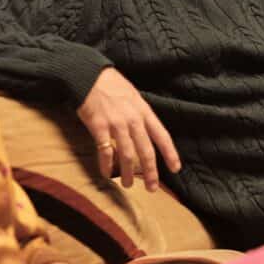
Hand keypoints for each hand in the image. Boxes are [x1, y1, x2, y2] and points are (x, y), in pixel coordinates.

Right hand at [76, 67, 180, 190]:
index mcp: (144, 111)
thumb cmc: (110, 85)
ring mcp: (116, 124)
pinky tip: (106, 173)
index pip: (162, 136)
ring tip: (127, 184)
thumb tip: (144, 133)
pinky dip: (106, 165)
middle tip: (152, 188)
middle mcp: (133, 119)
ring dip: (128, 173)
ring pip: (127, 155)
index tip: (175, 169)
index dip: (170, 154)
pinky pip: (105, 151)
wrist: (88, 75)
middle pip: (146, 151)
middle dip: (150, 172)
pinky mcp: (99, 127)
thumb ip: (139, 114)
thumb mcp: (133, 96)